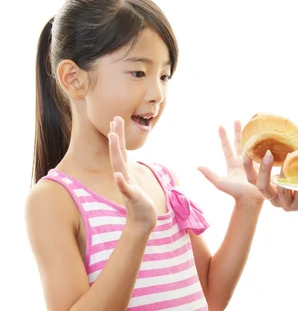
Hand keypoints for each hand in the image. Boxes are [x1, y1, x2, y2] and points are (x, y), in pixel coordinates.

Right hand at [108, 116, 156, 232]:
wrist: (141, 222)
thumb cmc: (139, 203)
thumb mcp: (134, 184)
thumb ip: (128, 174)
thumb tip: (124, 166)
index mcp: (126, 172)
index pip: (121, 151)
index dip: (118, 136)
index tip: (115, 119)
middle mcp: (124, 176)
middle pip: (118, 153)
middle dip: (117, 136)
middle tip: (115, 118)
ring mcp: (127, 186)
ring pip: (119, 166)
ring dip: (115, 151)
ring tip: (113, 137)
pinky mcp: (132, 198)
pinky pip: (126, 189)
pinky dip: (121, 182)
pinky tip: (118, 175)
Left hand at [197, 121, 263, 206]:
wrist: (250, 199)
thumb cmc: (235, 193)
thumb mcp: (220, 183)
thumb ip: (209, 174)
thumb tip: (197, 166)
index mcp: (232, 163)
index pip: (226, 147)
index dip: (223, 137)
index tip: (220, 126)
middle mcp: (241, 161)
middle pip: (238, 143)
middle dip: (238, 132)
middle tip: (237, 120)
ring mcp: (252, 162)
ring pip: (251, 145)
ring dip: (251, 136)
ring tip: (252, 125)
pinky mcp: (261, 164)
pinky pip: (262, 152)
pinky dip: (263, 144)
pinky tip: (266, 137)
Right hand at [249, 151, 297, 212]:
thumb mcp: (292, 167)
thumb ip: (284, 157)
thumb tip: (281, 134)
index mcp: (270, 188)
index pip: (252, 179)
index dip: (247, 167)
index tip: (246, 152)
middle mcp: (275, 198)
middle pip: (262, 186)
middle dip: (264, 169)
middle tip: (269, 153)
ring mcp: (287, 204)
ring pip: (281, 191)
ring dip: (284, 174)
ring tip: (289, 158)